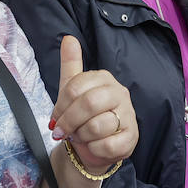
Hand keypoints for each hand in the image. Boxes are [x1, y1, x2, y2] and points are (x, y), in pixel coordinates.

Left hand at [51, 36, 137, 173]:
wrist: (92, 146)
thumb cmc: (82, 116)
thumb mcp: (72, 89)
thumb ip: (70, 64)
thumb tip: (68, 38)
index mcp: (104, 79)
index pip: (76, 87)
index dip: (61, 105)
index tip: (55, 117)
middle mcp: (120, 94)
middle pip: (88, 104)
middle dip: (70, 121)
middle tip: (62, 131)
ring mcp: (128, 116)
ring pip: (97, 126)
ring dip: (82, 136)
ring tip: (81, 136)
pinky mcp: (132, 138)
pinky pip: (107, 145)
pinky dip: (94, 148)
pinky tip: (94, 145)